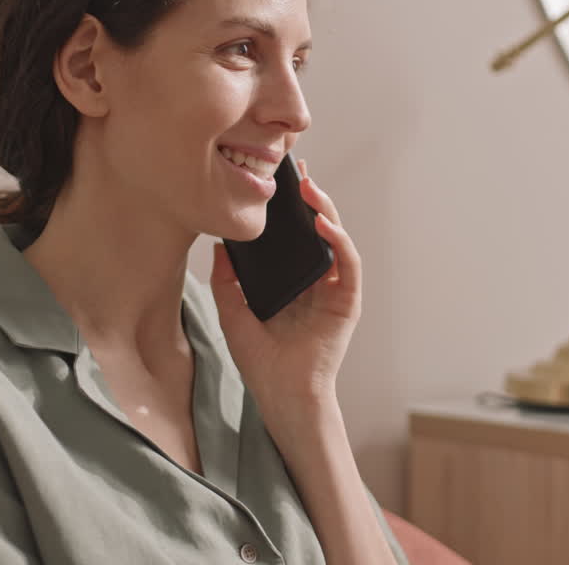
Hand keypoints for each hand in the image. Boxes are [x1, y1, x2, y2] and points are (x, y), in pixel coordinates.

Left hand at [208, 159, 360, 416]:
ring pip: (336, 238)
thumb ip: (226, 281)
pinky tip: (322, 223)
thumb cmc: (261, 363)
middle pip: (317, 229)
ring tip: (309, 189)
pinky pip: (349, 263)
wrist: (283, 397)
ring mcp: (334, 289)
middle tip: (297, 171)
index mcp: (291, 281)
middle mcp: (316, 280)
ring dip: (326, 210)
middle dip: (310, 198)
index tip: (276, 179)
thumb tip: (219, 246)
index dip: (288, 207)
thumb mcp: (233, 314)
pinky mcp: (347, 301)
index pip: (293, 235)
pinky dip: (339, 240)